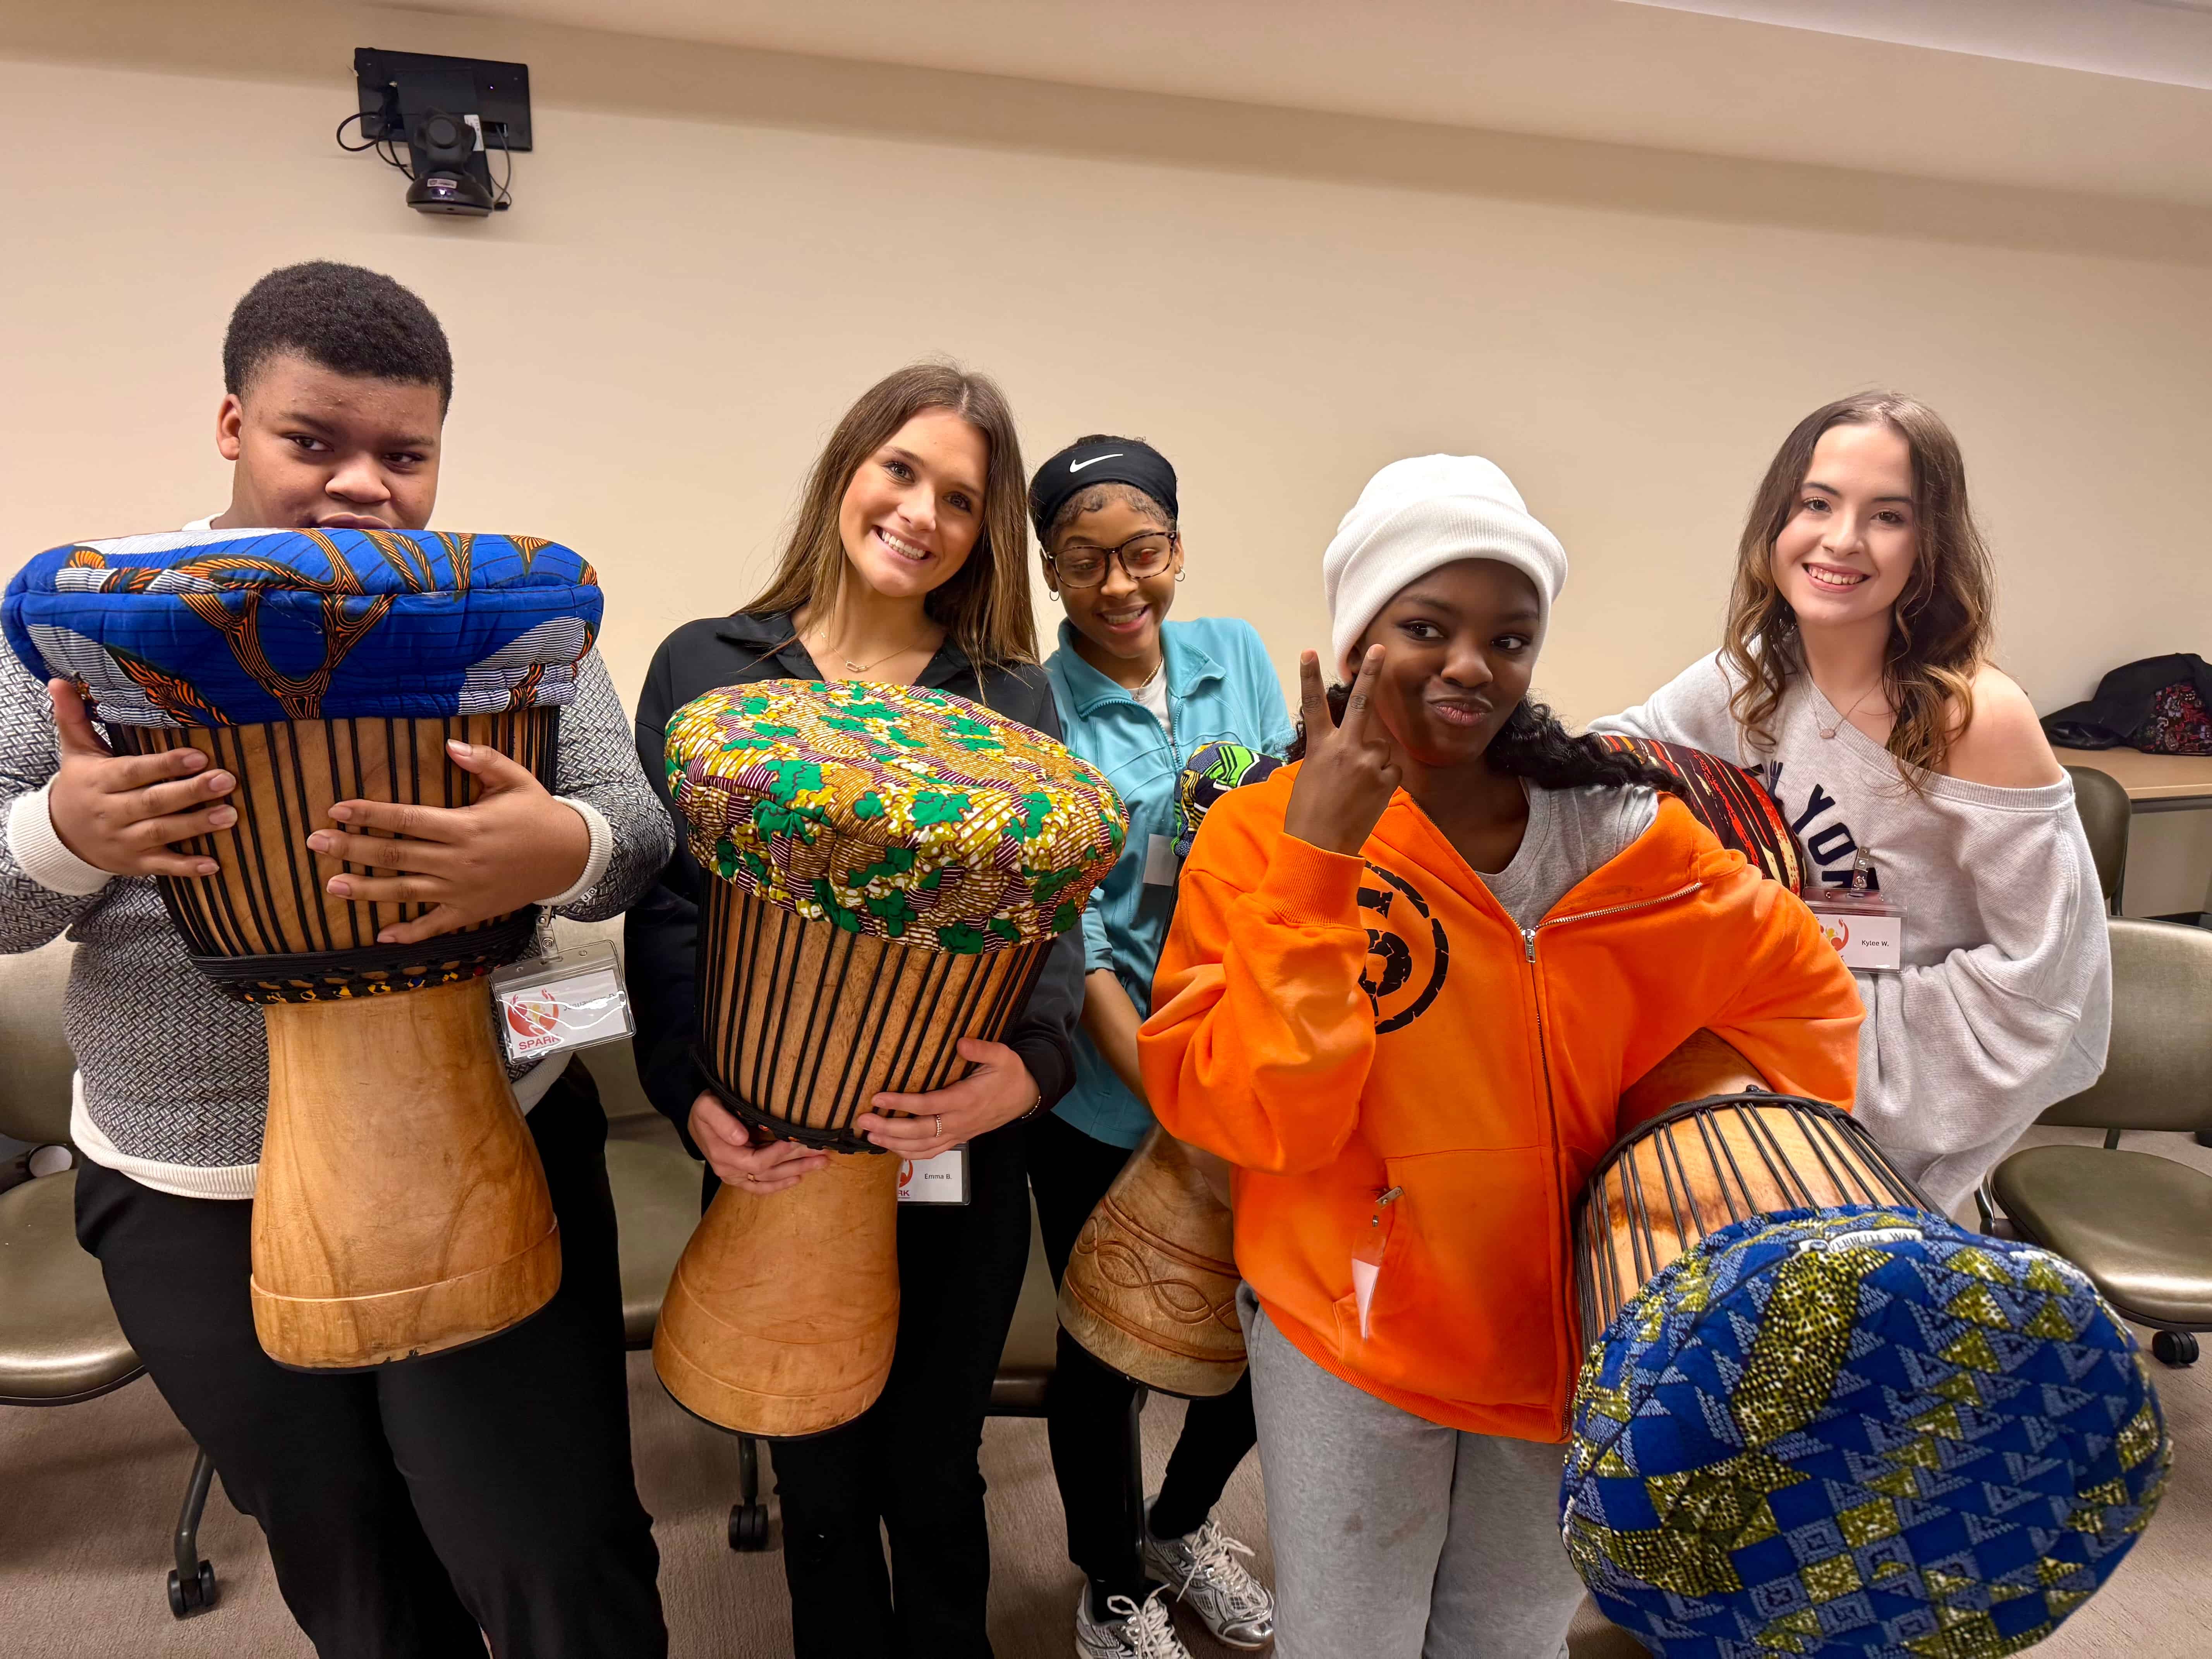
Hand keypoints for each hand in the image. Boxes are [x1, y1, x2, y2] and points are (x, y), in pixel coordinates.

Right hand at [42, 680, 234, 877]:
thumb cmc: (81, 785)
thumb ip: (74, 717)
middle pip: (153, 802)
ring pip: (162, 833)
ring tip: (231, 815)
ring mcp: (123, 841)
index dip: (165, 765)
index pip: (134, 772)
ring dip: (197, 826)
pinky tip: (215, 864)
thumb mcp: (75, 752)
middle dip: (190, 792)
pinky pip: (163, 867)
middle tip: (227, 780)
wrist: (59, 836)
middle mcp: (111, 812)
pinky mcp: (135, 863)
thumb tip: (59, 680)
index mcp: (100, 781)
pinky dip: (187, 867)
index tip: (199, 756)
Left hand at [305, 739, 590, 944]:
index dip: (370, 813)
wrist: (570, 857)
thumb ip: (482, 760)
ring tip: (331, 885)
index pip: (406, 818)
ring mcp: (462, 889)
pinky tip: (381, 936)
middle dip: (351, 848)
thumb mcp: (516, 779)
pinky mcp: (470, 911)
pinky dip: (409, 933)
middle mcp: (458, 860)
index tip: (338, 809)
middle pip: (395, 854)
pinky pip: (434, 925)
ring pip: (405, 891)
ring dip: (366, 890)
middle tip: (315, 843)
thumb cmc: (539, 814)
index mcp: (465, 825)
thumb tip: (448, 744)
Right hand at [689, 1091, 828, 1193]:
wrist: (695, 1119)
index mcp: (724, 1155)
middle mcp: (730, 1170)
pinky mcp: (740, 1177)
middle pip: (769, 1172)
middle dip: (797, 1162)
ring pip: (769, 1179)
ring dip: (796, 1172)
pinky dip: (779, 1185)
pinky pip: (760, 1186)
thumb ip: (722, 1121)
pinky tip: (798, 1179)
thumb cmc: (705, 1109)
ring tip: (821, 1163)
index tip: (800, 1142)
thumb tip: (741, 1137)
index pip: (757, 1161)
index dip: (779, 1154)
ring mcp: (735, 1176)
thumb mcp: (707, 1108)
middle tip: (823, 1154)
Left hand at [855, 1038, 1040, 1158]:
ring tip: (870, 1135)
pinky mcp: (958, 1138)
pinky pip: (931, 1153)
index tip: (878, 1097)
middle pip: (919, 1131)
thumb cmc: (1010, 1074)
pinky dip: (910, 1153)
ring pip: (922, 1146)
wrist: (1025, 1097)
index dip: (901, 1103)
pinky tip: (892, 1147)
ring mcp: (958, 1133)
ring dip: (894, 1143)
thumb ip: (982, 1049)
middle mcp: (960, 1121)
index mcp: (966, 1099)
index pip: (928, 1105)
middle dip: (889, 1127)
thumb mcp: (1003, 1055)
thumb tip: (960, 1043)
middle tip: (862, 1120)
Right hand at [1282, 646, 1401, 855]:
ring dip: (1374, 762)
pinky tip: (1368, 798)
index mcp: (1320, 746)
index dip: (1309, 677)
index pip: (1313, 704)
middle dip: (1370, 673)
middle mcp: (1345, 748)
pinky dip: (1383, 782)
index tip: (1308, 651)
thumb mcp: (1311, 775)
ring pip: (1381, 748)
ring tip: (1358, 788)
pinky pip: (1390, 772)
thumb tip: (1351, 751)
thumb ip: (1331, 755)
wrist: (1320, 846)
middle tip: (1379, 649)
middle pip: (1361, 703)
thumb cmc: (1308, 814)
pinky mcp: (1385, 780)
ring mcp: (1368, 762)